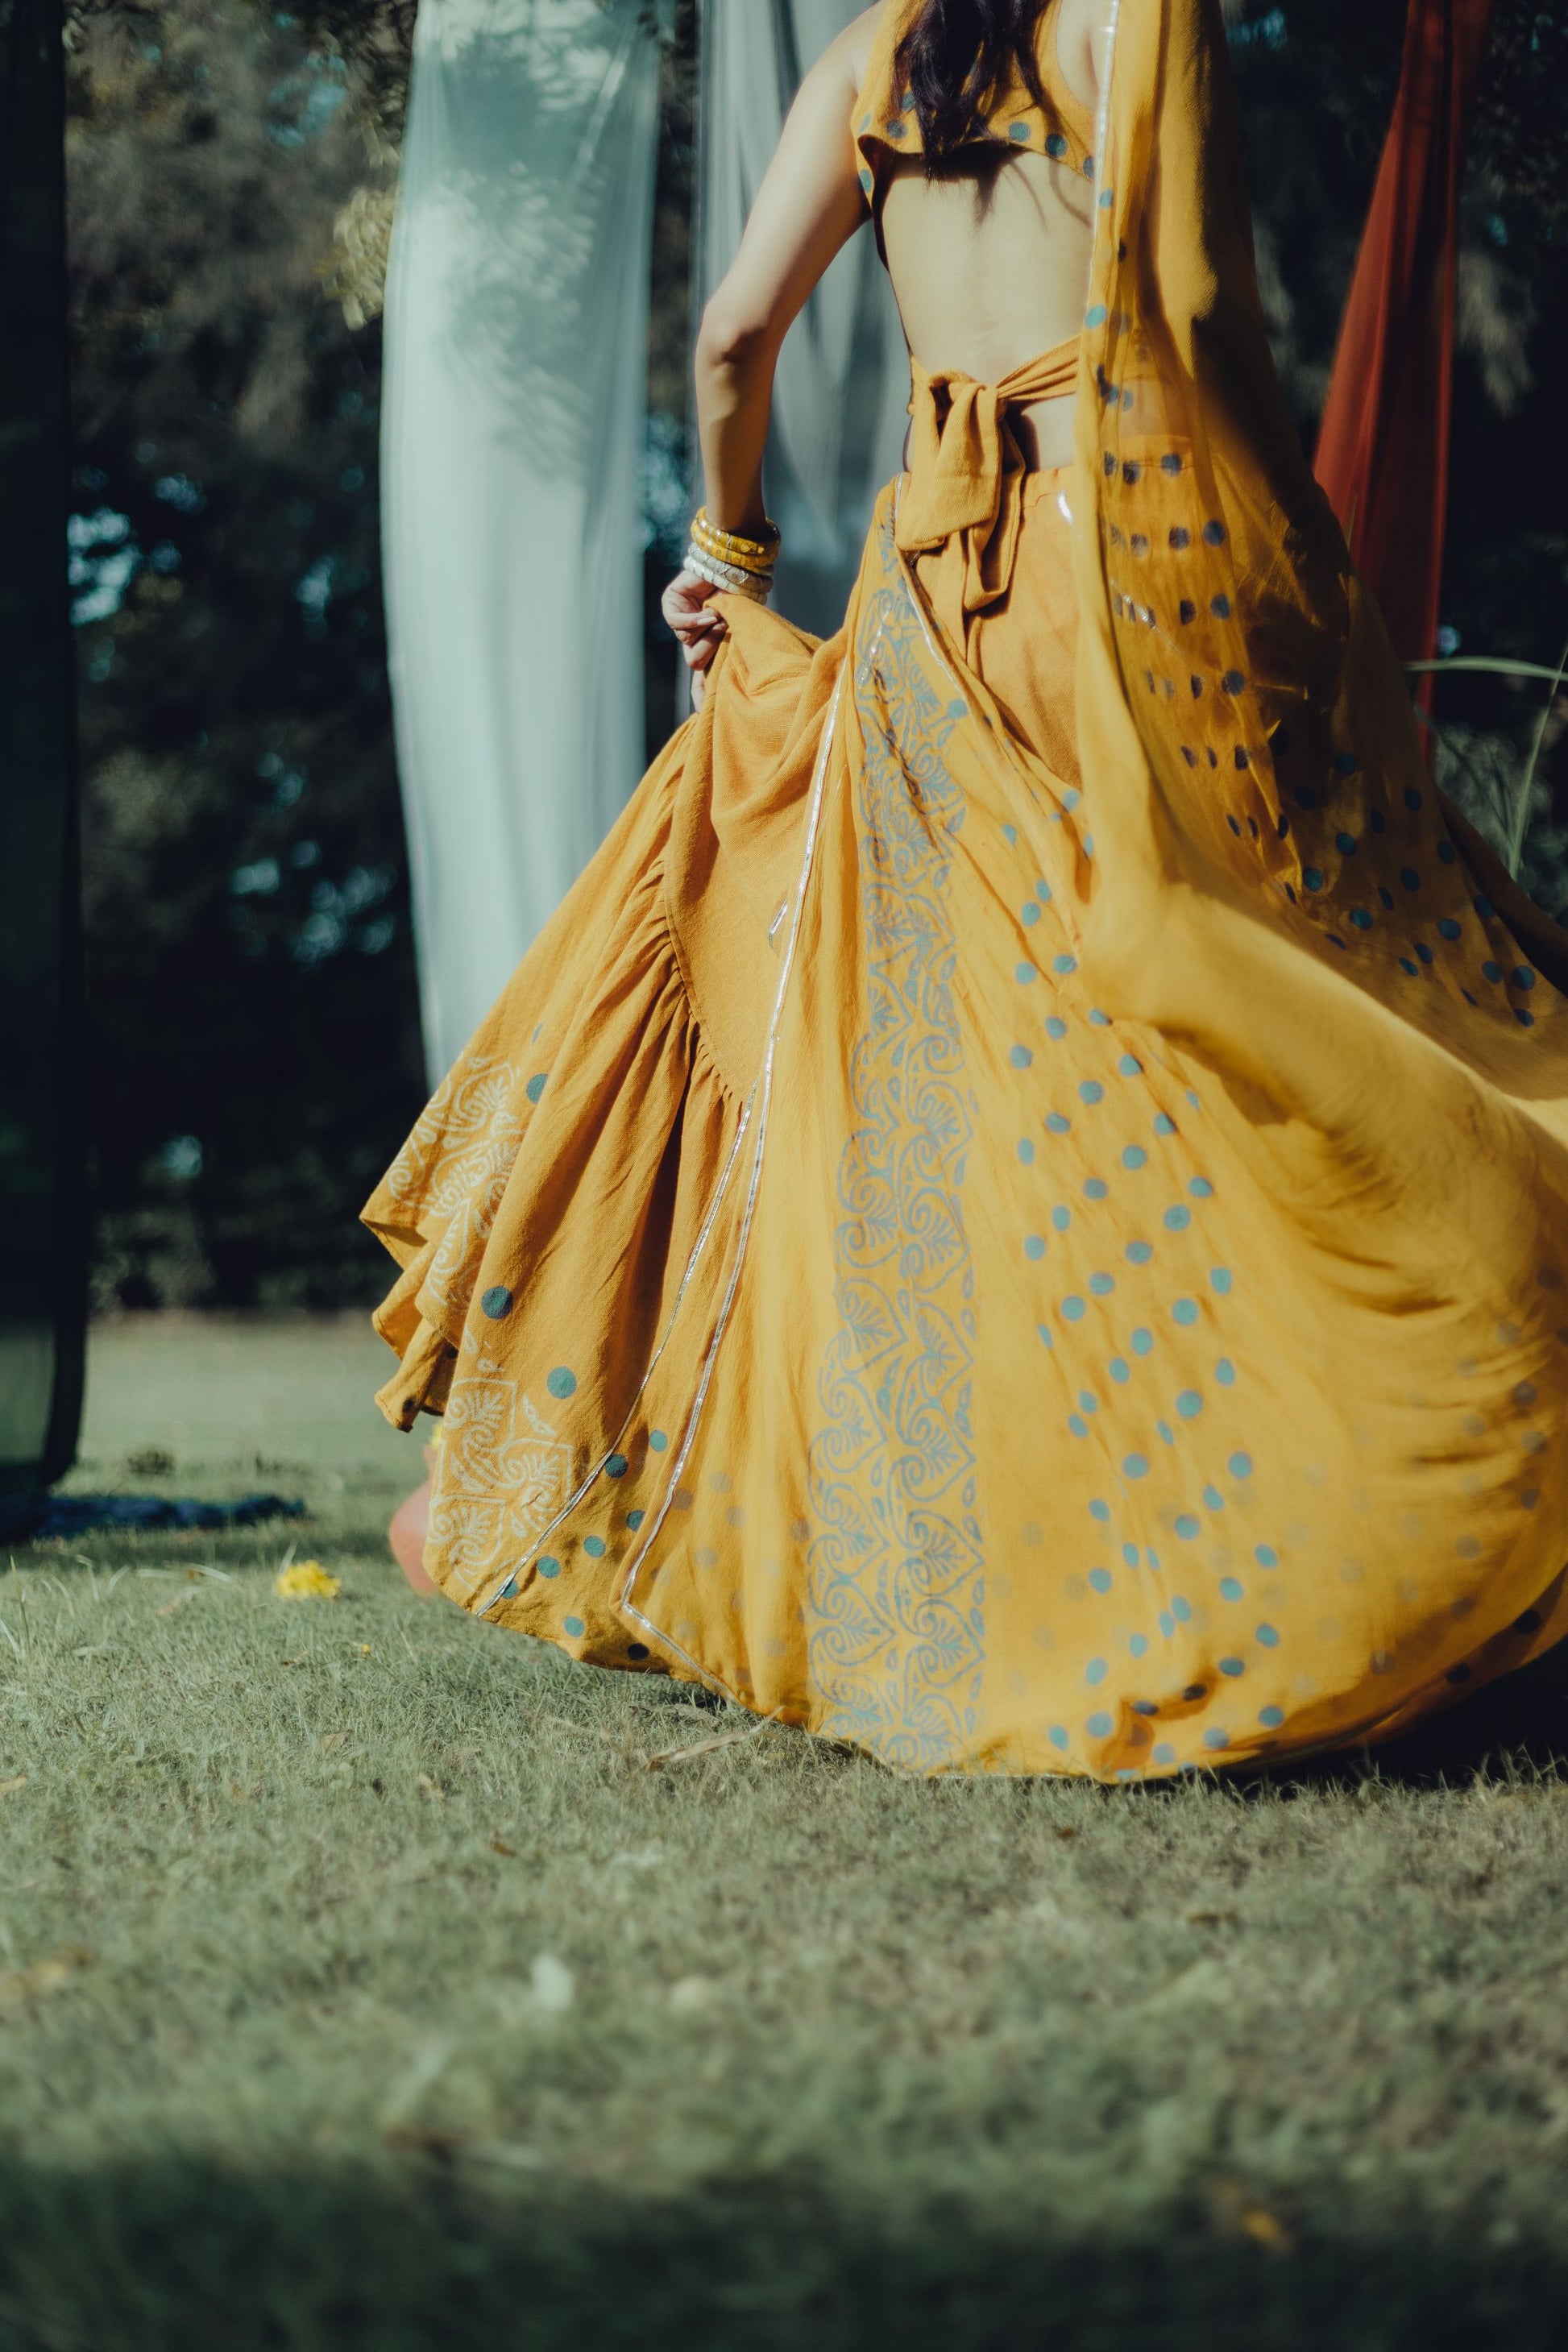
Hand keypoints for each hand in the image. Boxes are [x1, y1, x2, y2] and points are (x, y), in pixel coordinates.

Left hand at [662, 566, 726, 709]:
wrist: (735, 565)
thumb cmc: (743, 596)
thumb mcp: (740, 629)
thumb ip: (728, 650)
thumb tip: (718, 676)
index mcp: (711, 645)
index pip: (701, 678)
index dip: (701, 696)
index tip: (701, 716)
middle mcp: (694, 636)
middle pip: (695, 661)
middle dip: (710, 648)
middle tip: (723, 629)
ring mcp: (680, 620)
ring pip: (687, 643)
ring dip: (707, 629)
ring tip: (718, 613)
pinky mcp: (670, 604)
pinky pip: (677, 622)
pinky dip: (694, 619)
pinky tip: (707, 611)